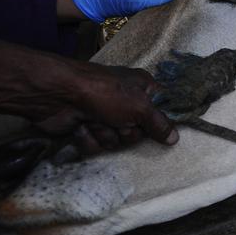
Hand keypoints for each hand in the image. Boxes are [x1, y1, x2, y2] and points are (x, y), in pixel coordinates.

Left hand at [37, 60, 177, 151]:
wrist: (60, 96)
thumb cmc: (105, 94)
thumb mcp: (139, 106)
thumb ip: (159, 124)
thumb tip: (176, 138)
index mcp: (142, 89)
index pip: (161, 109)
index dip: (160, 121)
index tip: (160, 129)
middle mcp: (125, 102)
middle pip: (138, 132)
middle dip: (127, 132)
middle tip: (119, 123)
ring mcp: (105, 116)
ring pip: (117, 141)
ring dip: (106, 135)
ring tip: (96, 122)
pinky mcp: (87, 128)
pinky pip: (97, 145)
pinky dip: (89, 138)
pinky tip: (82, 127)